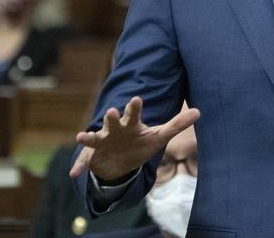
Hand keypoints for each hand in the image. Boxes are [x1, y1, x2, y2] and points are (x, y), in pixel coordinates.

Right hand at [69, 96, 200, 181]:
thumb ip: (177, 124)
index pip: (134, 113)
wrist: (119, 162)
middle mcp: (114, 129)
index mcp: (131, 123)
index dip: (134, 106)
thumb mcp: (159, 136)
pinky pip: (84, 162)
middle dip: (112, 117)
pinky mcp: (92, 157)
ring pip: (95, 138)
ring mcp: (102, 142)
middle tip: (112, 111)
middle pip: (113, 121)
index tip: (136, 98)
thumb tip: (199, 111)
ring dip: (89, 137)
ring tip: (80, 137)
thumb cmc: (140, 144)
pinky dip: (79, 167)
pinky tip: (74, 175)